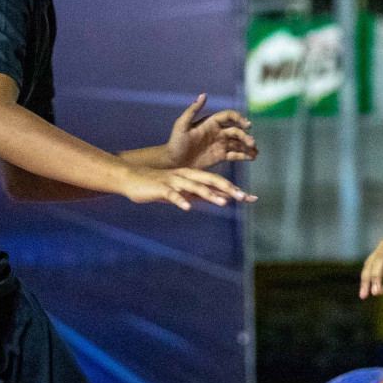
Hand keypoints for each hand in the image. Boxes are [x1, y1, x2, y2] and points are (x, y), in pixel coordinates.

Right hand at [121, 165, 254, 210]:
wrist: (130, 178)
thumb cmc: (157, 186)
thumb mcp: (181, 190)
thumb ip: (198, 194)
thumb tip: (217, 199)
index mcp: (193, 175)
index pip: (218, 181)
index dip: (234, 189)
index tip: (251, 197)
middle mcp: (186, 175)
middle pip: (211, 180)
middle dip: (229, 189)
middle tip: (244, 197)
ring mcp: (174, 181)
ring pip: (194, 186)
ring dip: (209, 194)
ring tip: (223, 202)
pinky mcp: (160, 188)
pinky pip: (172, 194)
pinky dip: (180, 200)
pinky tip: (188, 207)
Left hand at [166, 94, 257, 168]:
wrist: (173, 161)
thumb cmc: (175, 142)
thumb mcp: (181, 125)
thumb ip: (192, 110)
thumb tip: (204, 95)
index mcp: (210, 123)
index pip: (229, 116)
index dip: (239, 119)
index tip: (246, 125)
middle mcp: (218, 132)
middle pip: (236, 131)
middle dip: (245, 136)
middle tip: (252, 143)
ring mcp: (220, 144)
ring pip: (238, 143)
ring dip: (248, 146)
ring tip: (256, 152)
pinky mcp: (220, 156)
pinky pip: (235, 154)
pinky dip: (244, 156)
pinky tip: (252, 158)